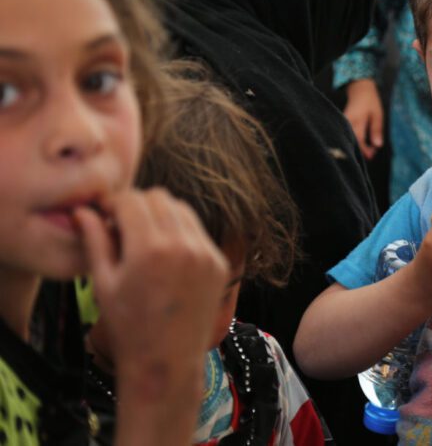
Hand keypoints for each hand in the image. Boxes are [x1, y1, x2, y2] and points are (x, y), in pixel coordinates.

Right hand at [76, 188, 227, 443]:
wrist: (167, 362)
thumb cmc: (128, 326)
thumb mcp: (103, 283)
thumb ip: (95, 241)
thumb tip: (84, 210)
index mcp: (150, 249)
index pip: (132, 200)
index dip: (114, 204)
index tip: (105, 216)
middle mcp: (183, 245)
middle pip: (159, 198)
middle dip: (138, 206)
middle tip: (123, 227)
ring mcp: (206, 253)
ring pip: (182, 209)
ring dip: (161, 215)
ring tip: (144, 240)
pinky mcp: (219, 262)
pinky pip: (198, 231)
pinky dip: (181, 232)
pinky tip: (166, 255)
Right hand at [344, 78, 383, 159]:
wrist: (359, 89)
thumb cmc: (370, 102)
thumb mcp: (377, 115)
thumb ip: (376, 130)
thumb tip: (378, 146)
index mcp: (357, 120)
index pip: (359, 140)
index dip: (365, 150)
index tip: (373, 154)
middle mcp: (347, 122)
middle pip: (352, 142)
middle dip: (362, 151)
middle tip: (372, 154)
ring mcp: (343, 122)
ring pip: (348, 139)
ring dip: (358, 147)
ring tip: (369, 149)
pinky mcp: (342, 122)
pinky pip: (346, 135)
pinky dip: (354, 141)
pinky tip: (361, 143)